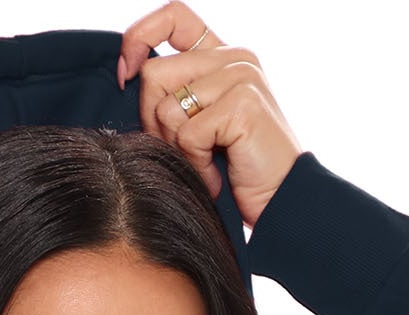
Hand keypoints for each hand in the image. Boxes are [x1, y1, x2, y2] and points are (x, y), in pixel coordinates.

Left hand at [117, 6, 302, 228]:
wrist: (282, 201)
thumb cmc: (237, 171)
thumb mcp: (201, 123)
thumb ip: (175, 93)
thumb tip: (128, 77)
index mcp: (222, 55)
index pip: (173, 18)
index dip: (139, 37)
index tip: (125, 75)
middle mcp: (233, 58)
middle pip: (154, 73)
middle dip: (154, 123)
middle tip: (184, 152)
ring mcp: (240, 77)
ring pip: (166, 107)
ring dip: (176, 149)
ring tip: (205, 164)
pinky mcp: (241, 104)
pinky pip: (187, 136)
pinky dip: (196, 166)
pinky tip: (216, 177)